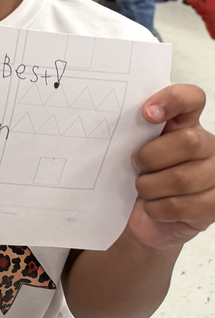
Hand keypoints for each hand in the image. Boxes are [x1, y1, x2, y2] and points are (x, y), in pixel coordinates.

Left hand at [129, 84, 214, 248]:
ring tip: (143, 190)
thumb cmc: (132, 178)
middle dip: (151, 157)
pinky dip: (158, 209)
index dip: (172, 100)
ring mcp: (214, 175)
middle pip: (189, 142)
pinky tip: (154, 207)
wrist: (137, 218)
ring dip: (150, 187)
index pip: (191, 98)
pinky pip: (182, 206)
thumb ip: (130, 131)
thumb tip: (114, 119)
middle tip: (136, 166)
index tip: (146, 114)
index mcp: (183, 125)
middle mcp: (206, 146)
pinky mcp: (214, 205)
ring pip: (183, 178)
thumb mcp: (127, 150)